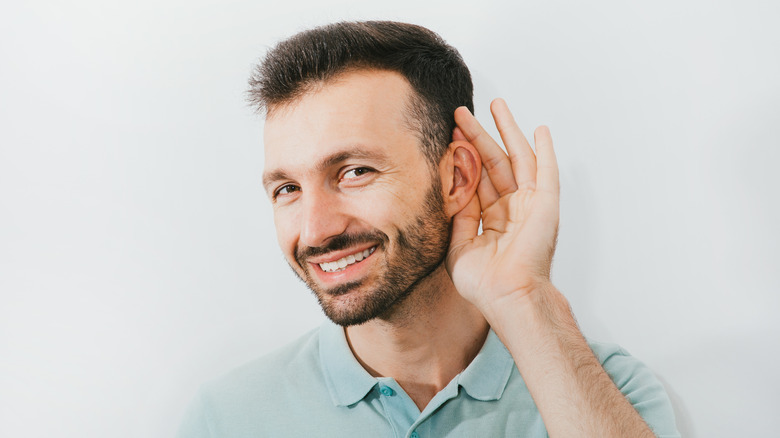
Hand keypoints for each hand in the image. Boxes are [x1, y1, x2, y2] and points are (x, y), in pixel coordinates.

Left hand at [446, 99, 559, 315]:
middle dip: (477, 136)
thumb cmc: (484, 283)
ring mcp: (529, 204)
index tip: (448, 135)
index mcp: (492, 219)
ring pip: (516, 158)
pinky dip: (545, 149)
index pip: (475, 179)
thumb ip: (457, 217)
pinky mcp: (545, 203)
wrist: (507, 295)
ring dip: (506, 131)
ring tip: (495, 105)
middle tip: (460, 113)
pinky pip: (546, 171)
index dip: (462, 156)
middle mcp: (511, 209)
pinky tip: (539, 130)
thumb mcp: (457, 246)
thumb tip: (451, 191)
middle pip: (492, 162)